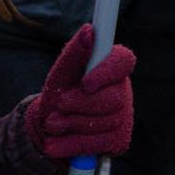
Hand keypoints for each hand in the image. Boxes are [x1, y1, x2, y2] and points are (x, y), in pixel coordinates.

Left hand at [24, 24, 134, 162]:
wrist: (50, 128)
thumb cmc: (59, 93)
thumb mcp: (61, 73)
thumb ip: (74, 53)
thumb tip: (89, 30)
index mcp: (112, 67)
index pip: (124, 62)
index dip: (107, 72)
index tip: (86, 83)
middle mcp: (123, 91)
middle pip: (114, 98)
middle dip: (80, 104)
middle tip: (58, 105)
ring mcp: (124, 117)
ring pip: (104, 123)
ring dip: (72, 125)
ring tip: (52, 124)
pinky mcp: (118, 141)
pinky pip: (99, 144)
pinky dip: (73, 144)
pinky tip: (56, 145)